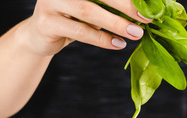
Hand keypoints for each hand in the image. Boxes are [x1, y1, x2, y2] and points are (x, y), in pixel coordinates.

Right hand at [23, 0, 152, 55]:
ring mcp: (50, 2)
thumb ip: (110, 5)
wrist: (39, 36)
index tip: (148, 6)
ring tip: (135, 33)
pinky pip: (80, 31)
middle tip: (146, 18)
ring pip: (88, 12)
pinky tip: (118, 44)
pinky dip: (102, 39)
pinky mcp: (46, 23)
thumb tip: (143, 11)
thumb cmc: (72, 19)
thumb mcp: (91, 6)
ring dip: (115, 24)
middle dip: (125, 5)